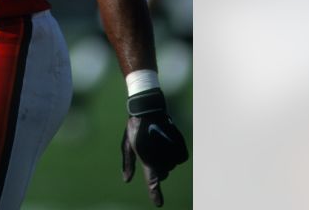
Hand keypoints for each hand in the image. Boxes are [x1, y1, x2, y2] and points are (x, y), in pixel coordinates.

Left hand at [120, 89, 188, 206]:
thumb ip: (128, 164)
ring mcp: (172, 152)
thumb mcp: (127, 145)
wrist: (148, 108)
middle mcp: (161, 158)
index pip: (153, 182)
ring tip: (158, 142)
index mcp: (147, 159)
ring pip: (171, 165)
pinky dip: (176, 154)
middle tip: (151, 149)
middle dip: (158, 166)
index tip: (159, 204)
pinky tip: (169, 144)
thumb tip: (126, 180)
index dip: (155, 194)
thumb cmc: (134, 128)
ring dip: (166, 158)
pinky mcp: (180, 145)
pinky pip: (181, 158)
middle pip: (163, 173)